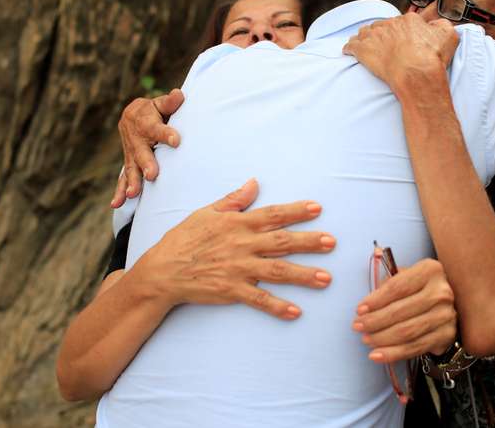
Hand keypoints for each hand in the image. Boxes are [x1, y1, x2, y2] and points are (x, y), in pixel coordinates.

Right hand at [111, 89, 184, 207]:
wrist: (135, 115)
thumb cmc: (155, 110)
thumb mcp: (161, 103)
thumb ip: (170, 102)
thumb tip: (179, 95)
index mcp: (144, 120)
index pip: (156, 127)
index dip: (166, 134)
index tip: (176, 141)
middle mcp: (135, 137)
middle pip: (140, 151)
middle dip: (146, 163)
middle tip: (152, 175)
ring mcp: (130, 151)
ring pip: (131, 167)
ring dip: (132, 181)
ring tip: (133, 194)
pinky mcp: (129, 162)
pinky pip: (123, 177)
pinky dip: (119, 191)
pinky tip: (116, 203)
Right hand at [131, 179, 335, 319]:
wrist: (163, 270)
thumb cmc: (184, 238)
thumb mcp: (207, 212)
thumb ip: (234, 200)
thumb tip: (254, 183)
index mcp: (237, 223)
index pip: (272, 215)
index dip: (296, 211)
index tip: (318, 208)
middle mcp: (242, 244)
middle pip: (282, 242)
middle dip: (309, 242)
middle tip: (332, 242)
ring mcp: (238, 269)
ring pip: (277, 271)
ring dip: (303, 275)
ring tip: (326, 278)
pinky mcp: (232, 290)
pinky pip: (259, 299)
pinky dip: (277, 306)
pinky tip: (296, 312)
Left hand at [343, 14, 457, 103]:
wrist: (417, 72)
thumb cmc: (433, 57)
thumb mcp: (449, 36)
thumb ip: (442, 26)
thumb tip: (435, 25)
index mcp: (409, 20)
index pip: (401, 22)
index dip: (400, 31)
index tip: (400, 40)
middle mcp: (390, 24)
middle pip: (382, 26)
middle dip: (381, 34)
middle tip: (381, 44)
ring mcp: (375, 36)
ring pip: (365, 32)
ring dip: (364, 38)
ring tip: (362, 44)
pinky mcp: (363, 50)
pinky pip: (351, 45)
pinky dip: (349, 48)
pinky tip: (347, 51)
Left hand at [352, 257, 455, 363]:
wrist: (444, 306)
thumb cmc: (417, 289)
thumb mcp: (405, 277)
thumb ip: (387, 284)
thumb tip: (366, 304)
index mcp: (430, 271)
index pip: (398, 287)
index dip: (376, 300)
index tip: (359, 310)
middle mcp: (441, 292)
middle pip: (401, 311)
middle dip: (375, 321)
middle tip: (357, 326)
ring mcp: (446, 315)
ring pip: (407, 331)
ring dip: (382, 338)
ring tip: (366, 339)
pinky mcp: (446, 335)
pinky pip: (415, 347)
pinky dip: (394, 353)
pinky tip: (377, 355)